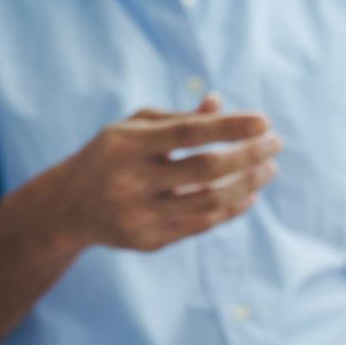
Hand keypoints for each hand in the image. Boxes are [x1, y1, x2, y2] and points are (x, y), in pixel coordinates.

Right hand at [50, 96, 281, 252]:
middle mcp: (130, 180)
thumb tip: (221, 104)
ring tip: (269, 169)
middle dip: (249, 155)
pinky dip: (233, 208)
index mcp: (125, 144)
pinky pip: (203, 224)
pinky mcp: (149, 241)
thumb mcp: (135, 128)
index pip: (188, 132)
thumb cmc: (113, 155)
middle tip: (276, 144)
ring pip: (211, 201)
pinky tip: (250, 193)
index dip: (230, 127)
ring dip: (249, 184)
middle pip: (206, 169)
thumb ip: (178, 118)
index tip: (265, 122)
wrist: (68, 207)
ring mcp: (139, 214)